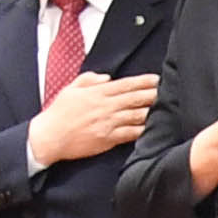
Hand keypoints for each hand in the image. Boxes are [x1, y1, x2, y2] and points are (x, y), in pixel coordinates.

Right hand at [29, 68, 159, 166]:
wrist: (49, 136)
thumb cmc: (59, 113)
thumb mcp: (71, 89)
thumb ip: (89, 79)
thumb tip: (107, 78)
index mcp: (97, 93)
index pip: (126, 84)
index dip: (143, 81)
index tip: (156, 79)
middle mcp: (105, 106)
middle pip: (135, 98)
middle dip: (153, 94)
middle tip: (168, 91)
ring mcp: (108, 123)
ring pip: (136, 115)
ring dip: (152, 111)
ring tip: (166, 107)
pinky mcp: (108, 139)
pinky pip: (130, 133)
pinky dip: (142, 130)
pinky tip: (153, 128)